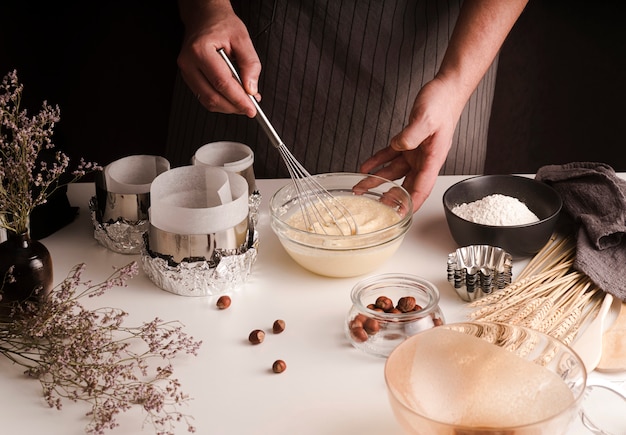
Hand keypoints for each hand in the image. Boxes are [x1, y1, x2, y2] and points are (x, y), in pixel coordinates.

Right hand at [177, 0, 260, 116]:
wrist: (205, 17)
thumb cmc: (221, 24)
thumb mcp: (242, 39)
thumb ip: (250, 64)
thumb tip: (251, 88)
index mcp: (200, 50)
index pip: (222, 83)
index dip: (238, 99)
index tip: (252, 109)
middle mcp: (189, 62)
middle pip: (212, 97)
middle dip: (234, 106)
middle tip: (251, 107)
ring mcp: (186, 71)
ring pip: (207, 101)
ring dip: (228, 106)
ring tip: (243, 100)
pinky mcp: (189, 77)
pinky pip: (205, 96)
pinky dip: (221, 101)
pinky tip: (232, 96)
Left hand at [359, 77, 462, 211]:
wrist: (445, 89)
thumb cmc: (442, 103)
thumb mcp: (426, 119)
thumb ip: (412, 134)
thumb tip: (399, 146)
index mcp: (433, 158)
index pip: (422, 188)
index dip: (411, 203)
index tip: (401, 215)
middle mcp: (424, 159)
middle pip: (406, 185)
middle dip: (390, 198)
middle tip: (375, 208)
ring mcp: (416, 152)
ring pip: (393, 172)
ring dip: (377, 180)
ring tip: (360, 188)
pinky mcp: (409, 142)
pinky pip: (390, 156)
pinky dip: (377, 161)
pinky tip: (365, 167)